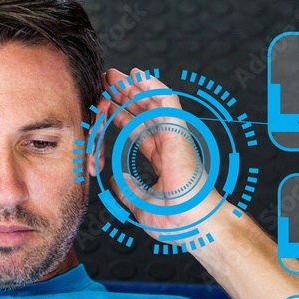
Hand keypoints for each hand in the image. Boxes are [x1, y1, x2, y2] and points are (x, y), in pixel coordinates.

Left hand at [98, 67, 223, 237]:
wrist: (192, 223)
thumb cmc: (175, 220)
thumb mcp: (140, 203)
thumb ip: (128, 190)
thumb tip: (115, 181)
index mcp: (164, 159)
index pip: (140, 131)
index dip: (123, 117)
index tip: (107, 107)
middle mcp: (170, 144)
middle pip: (144, 113)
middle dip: (125, 97)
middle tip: (107, 83)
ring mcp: (174, 136)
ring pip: (153, 102)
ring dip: (133, 87)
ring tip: (114, 76)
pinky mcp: (178, 131)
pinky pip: (166, 101)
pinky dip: (151, 86)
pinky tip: (136, 75)